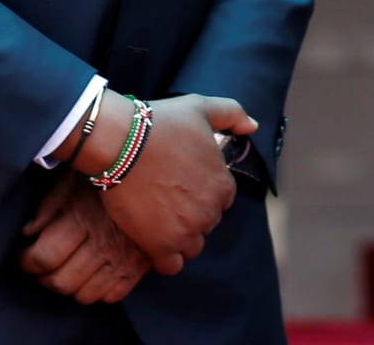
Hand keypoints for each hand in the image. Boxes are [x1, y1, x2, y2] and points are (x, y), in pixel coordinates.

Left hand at [20, 172, 150, 302]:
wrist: (147, 169)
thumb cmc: (104, 174)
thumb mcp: (69, 182)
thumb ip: (46, 209)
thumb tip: (28, 235)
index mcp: (83, 220)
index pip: (44, 258)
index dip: (26, 261)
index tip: (25, 256)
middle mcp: (104, 243)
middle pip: (61, 283)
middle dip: (44, 278)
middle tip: (42, 267)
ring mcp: (124, 257)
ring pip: (85, 295)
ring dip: (71, 287)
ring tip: (67, 270)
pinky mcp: (141, 265)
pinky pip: (113, 296)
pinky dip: (99, 290)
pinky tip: (94, 274)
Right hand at [82, 93, 255, 274]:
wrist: (120, 141)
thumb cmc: (160, 123)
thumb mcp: (201, 107)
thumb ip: (232, 114)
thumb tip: (253, 126)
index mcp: (223, 185)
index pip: (222, 199)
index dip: (203, 191)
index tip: (184, 183)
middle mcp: (210, 212)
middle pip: (207, 223)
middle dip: (192, 213)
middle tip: (168, 197)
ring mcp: (185, 231)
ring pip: (192, 246)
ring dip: (180, 236)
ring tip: (159, 218)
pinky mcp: (160, 246)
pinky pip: (171, 266)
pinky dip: (165, 257)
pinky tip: (152, 241)